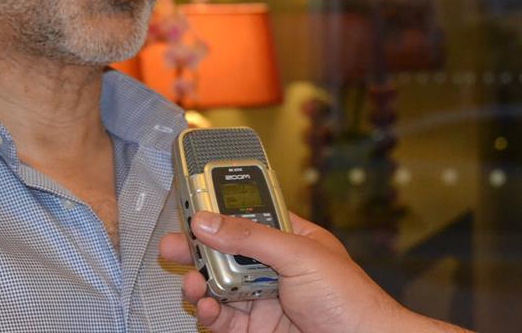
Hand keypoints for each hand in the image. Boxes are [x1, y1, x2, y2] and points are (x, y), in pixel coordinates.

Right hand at [158, 211, 468, 332]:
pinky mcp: (255, 330)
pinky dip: (207, 313)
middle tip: (170, 244)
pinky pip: (221, 319)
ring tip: (191, 282)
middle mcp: (273, 268)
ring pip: (218, 286)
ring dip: (199, 282)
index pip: (247, 216)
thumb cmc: (351, 300)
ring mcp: (263, 300)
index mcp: (290, 239)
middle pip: (225, 253)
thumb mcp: (299, 256)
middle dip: (197, 248)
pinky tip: (204, 307)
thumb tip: (208, 220)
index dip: (219, 209)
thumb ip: (250, 238)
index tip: (191, 201)